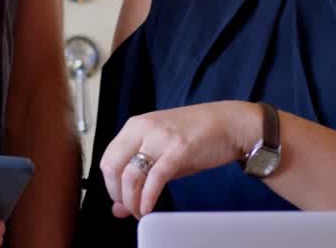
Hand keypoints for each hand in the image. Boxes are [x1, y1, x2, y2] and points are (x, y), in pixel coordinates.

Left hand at [99, 101, 258, 218]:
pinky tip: (148, 208)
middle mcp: (143, 128)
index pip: (107, 159)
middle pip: (113, 167)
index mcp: (135, 126)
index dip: (110, 186)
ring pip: (130, 174)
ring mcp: (160, 137)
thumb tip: (119, 207)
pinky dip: (148, 197)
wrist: (228, 123)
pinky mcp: (179, 148)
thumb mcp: (162, 153)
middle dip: (118, 195)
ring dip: (131, 200)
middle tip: (129, 209)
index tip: (120, 201)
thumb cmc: (195, 137)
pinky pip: (155, 177)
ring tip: (140, 212)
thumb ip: (140, 176)